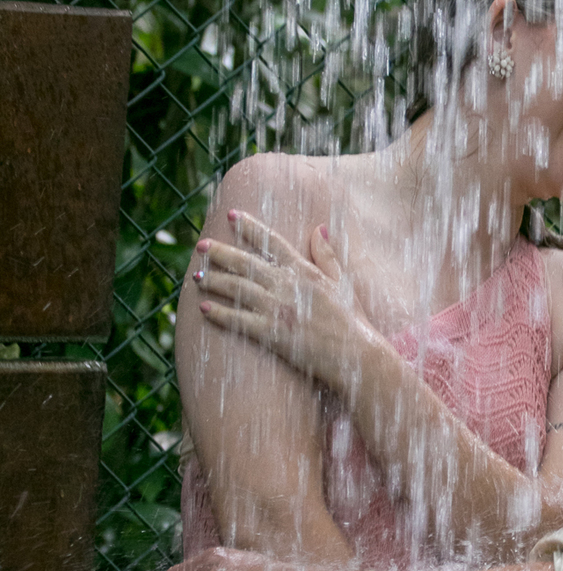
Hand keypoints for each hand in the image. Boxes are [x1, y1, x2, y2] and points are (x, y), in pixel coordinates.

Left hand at [193, 211, 376, 397]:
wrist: (356, 355)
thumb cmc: (352, 321)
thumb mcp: (342, 282)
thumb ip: (327, 255)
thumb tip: (319, 228)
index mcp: (305, 271)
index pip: (272, 242)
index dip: (250, 227)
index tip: (232, 215)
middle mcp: (288, 285)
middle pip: (246, 262)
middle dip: (221, 252)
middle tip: (201, 246)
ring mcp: (278, 309)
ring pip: (237, 288)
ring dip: (214, 281)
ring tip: (197, 277)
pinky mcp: (271, 333)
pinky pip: (238, 320)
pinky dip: (220, 313)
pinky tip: (204, 308)